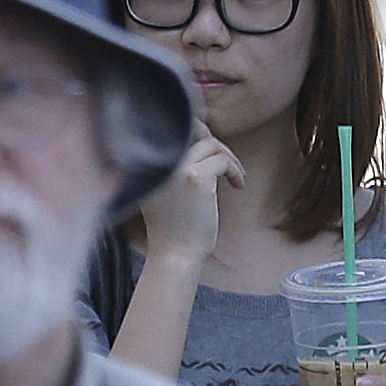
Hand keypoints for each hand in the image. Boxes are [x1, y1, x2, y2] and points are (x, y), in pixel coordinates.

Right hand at [135, 133, 243, 271]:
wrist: (174, 253)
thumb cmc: (173, 228)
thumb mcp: (163, 191)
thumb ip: (173, 169)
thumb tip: (201, 147)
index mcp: (147, 162)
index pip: (175, 131)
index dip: (199, 134)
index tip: (215, 152)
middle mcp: (159, 160)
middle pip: (194, 133)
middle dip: (217, 145)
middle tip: (228, 164)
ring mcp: (177, 168)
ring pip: (211, 144)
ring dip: (229, 157)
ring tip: (236, 177)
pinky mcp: (196, 178)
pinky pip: (223, 160)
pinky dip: (235, 170)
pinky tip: (238, 185)